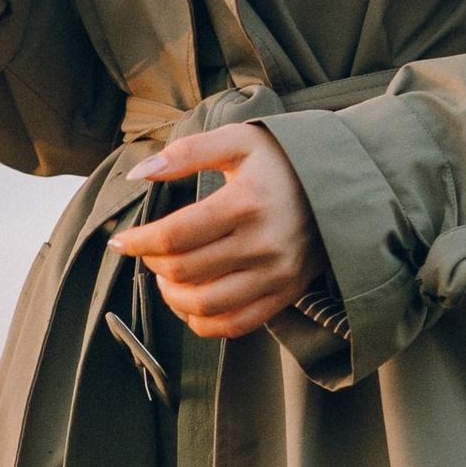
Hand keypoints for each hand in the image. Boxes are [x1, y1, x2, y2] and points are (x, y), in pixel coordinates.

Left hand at [109, 124, 317, 340]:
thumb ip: (186, 153)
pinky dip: (203, 322)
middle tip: (149, 251)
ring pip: (204, 305)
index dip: (138, 241)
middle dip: (153, 264)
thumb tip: (139, 173)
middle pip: (184, 271)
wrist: (344, 184)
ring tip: (166, 277)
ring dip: (171, 296)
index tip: (121, 240)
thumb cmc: (283, 160)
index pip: (174, 235)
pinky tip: (190, 303)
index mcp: (246, 204)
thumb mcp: (238, 141)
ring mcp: (276, 276)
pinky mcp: (285, 295)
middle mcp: (263, 245)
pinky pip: (235, 325)